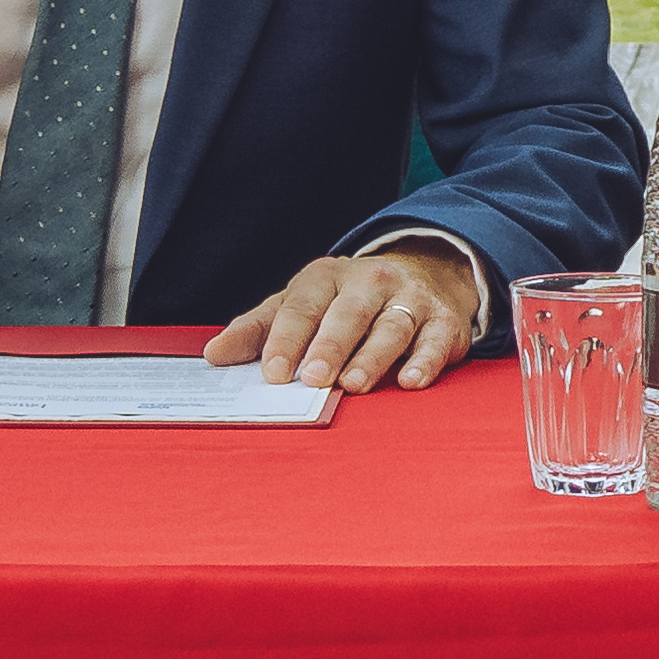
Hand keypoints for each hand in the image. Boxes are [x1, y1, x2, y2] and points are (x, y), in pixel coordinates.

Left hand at [210, 242, 488, 389]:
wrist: (422, 274)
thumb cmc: (345, 301)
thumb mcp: (300, 305)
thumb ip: (258, 330)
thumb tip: (213, 355)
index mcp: (327, 276)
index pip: (303, 306)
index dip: (287, 339)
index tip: (273, 372)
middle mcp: (371, 281)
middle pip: (349, 313)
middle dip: (331, 346)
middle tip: (315, 378)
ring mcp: (410, 298)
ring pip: (392, 326)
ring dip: (373, 356)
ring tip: (354, 385)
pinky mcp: (444, 321)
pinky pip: (436, 340)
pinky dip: (425, 360)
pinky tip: (410, 381)